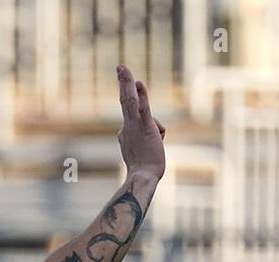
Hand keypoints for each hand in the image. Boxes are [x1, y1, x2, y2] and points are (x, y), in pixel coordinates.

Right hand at [116, 64, 165, 180]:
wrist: (142, 177)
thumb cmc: (145, 171)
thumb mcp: (143, 154)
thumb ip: (148, 140)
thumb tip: (157, 133)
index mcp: (125, 133)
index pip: (135, 117)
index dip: (146, 118)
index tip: (140, 95)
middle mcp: (126, 127)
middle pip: (124, 100)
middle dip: (123, 82)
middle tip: (120, 67)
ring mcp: (134, 126)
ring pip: (130, 100)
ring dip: (126, 82)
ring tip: (122, 67)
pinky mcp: (145, 126)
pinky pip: (142, 107)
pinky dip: (140, 95)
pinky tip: (139, 82)